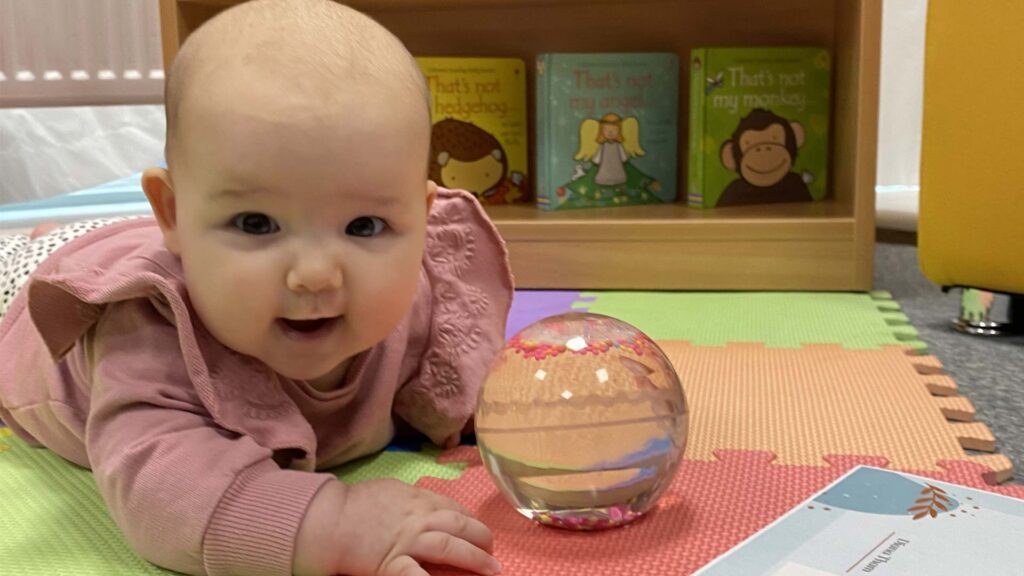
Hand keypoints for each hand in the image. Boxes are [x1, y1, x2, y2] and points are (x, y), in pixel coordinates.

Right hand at [294, 479, 499, 575]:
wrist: (328, 520)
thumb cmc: (354, 504)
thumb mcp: (390, 490)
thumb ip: (412, 498)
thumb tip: (426, 501)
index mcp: (418, 499)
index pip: (454, 508)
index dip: (471, 521)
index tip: (478, 530)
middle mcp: (419, 519)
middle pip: (460, 526)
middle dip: (482, 539)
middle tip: (492, 551)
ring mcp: (409, 542)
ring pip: (451, 547)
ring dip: (475, 558)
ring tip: (492, 569)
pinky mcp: (394, 564)